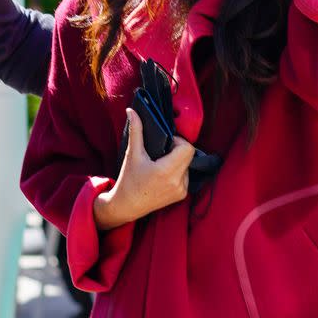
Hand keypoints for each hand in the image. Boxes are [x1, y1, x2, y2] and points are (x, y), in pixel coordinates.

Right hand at [94, 109, 194, 229]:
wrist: (128, 205)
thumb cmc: (129, 181)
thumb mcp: (132, 155)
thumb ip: (136, 131)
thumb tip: (132, 111)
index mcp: (166, 171)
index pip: (187, 148)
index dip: (177, 141)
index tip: (165, 143)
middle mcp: (177, 182)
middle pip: (189, 155)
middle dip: (178, 150)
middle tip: (163, 152)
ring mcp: (181, 190)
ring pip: (188, 165)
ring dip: (178, 161)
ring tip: (161, 164)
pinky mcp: (182, 195)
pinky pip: (186, 176)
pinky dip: (177, 172)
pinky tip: (163, 175)